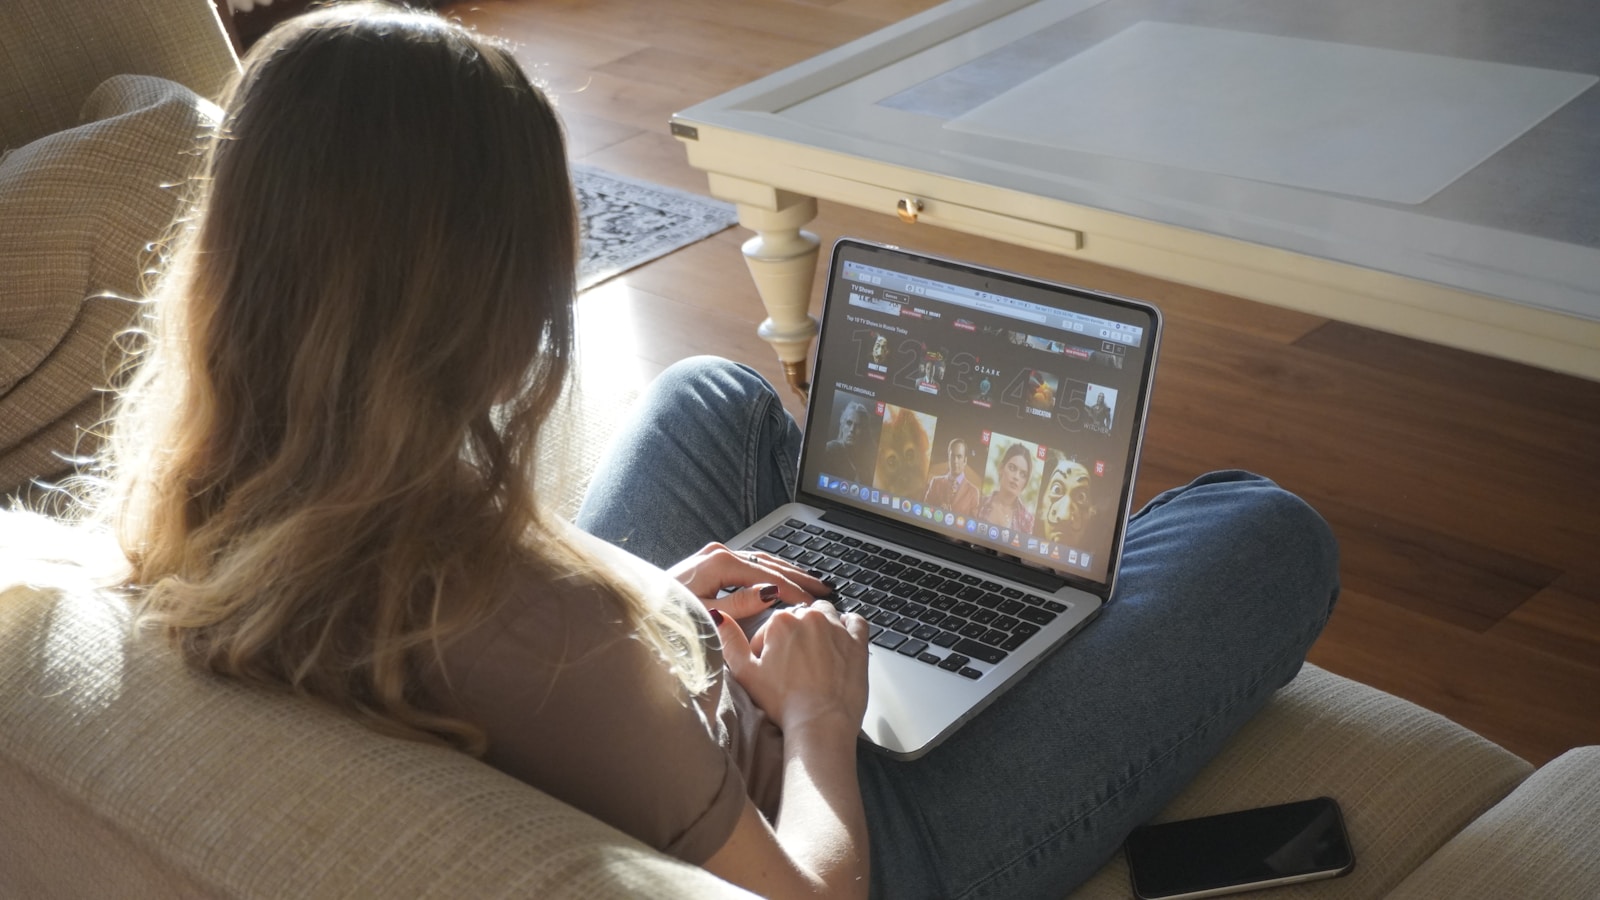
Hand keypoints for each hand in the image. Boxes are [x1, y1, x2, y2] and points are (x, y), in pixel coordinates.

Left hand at [668, 542, 829, 622]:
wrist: (637, 612)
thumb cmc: (666, 616)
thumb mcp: (705, 614)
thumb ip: (739, 605)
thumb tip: (770, 594)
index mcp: (719, 562)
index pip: (767, 576)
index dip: (793, 591)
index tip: (812, 603)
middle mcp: (717, 553)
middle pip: (768, 564)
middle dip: (798, 578)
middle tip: (824, 589)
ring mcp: (713, 555)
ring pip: (761, 561)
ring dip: (786, 572)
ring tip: (810, 583)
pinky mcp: (710, 561)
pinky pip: (749, 564)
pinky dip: (769, 572)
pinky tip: (781, 579)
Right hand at [710, 599, 869, 734]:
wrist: (820, 723)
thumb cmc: (784, 702)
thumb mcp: (745, 673)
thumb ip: (729, 641)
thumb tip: (719, 616)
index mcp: (781, 621)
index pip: (772, 625)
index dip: (770, 647)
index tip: (773, 667)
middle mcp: (810, 617)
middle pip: (800, 618)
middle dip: (796, 636)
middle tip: (794, 665)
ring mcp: (837, 628)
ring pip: (827, 615)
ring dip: (821, 628)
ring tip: (817, 655)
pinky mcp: (857, 642)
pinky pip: (856, 622)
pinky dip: (848, 629)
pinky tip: (840, 645)